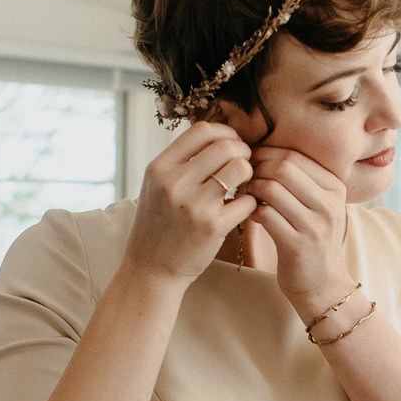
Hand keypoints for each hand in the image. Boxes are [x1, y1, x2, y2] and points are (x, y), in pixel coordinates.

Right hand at [123, 122, 258, 285]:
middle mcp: (174, 183)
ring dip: (249, 174)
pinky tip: (241, 209)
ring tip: (242, 186)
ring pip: (241, 168)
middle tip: (243, 166)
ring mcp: (194, 205)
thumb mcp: (156, 187)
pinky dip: (250, 203)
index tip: (231, 145)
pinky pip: (247, 201)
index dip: (225, 133)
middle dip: (242, 152)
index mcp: (159, 168)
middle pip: (226, 146)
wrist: (151, 270)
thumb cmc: (158, 225)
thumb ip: (179, 162)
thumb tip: (217, 137)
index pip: (202, 131)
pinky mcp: (212, 228)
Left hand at [243, 146, 351, 309]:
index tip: (251, 162)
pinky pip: (265, 214)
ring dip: (251, 188)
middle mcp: (329, 204)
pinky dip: (251, 210)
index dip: (267, 154)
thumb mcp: (317, 206)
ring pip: (272, 188)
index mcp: (335, 187)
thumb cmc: (313, 239)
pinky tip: (250, 214)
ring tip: (245, 195)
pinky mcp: (297, 245)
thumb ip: (300, 180)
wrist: (323, 285)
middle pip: (283, 167)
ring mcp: (315, 225)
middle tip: (244, 177)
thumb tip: (262, 152)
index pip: (295, 156)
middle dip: (257, 168)